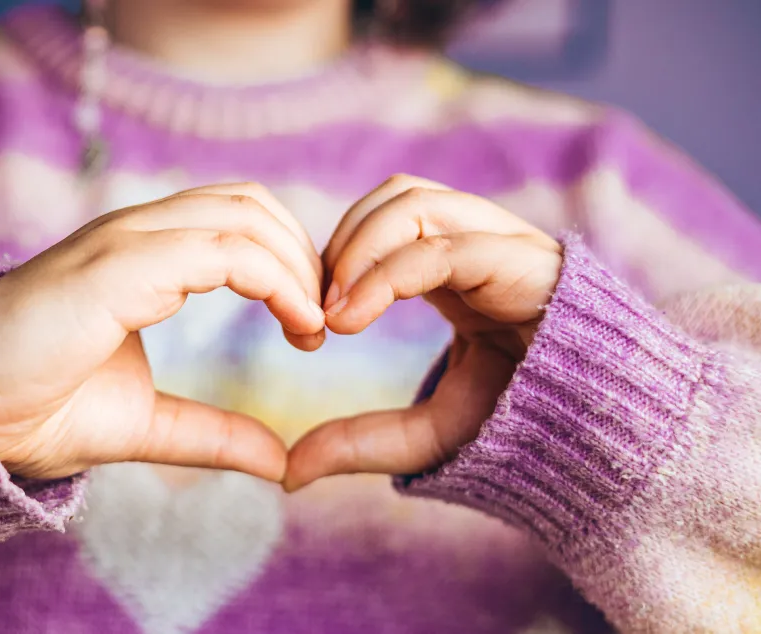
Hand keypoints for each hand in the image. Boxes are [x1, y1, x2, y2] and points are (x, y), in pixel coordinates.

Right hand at [0, 183, 324, 480]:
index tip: (311, 325)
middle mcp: (137, 235)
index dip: (289, 260)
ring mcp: (125, 244)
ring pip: (243, 216)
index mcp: (142, 256)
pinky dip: (275, 279)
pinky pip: (221, 250)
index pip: (237, 219)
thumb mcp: (148, 425)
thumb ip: (213, 433)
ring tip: (314, 326)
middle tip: (322, 322)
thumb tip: (279, 459)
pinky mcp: (118, 267)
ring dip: (297, 266)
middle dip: (304, 255)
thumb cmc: (41, 409)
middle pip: (251, 204)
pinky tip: (297, 323)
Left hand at [285, 175, 561, 490]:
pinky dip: (386, 275)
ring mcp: (505, 245)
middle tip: (316, 313)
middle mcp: (479, 243)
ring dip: (358, 249)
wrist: (610, 439)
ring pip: (413, 202)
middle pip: (394, 197)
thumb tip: (289, 471)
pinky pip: (445, 247)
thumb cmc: (525, 426)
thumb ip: (363, 443)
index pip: (383, 221)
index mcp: (458, 267)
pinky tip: (351, 317)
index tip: (308, 325)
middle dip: (342, 245)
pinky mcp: (527, 263)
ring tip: (333, 314)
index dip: (334, 258)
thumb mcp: (429, 435)